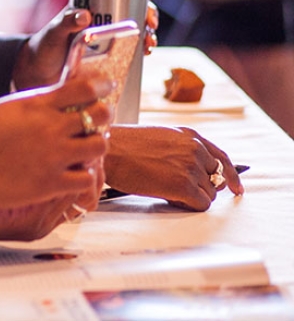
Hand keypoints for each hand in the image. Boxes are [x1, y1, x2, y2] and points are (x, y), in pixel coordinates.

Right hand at [0, 76, 111, 238]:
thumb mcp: (4, 109)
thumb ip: (35, 104)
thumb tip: (59, 101)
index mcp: (35, 104)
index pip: (85, 87)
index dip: (102, 86)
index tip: (105, 87)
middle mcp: (50, 127)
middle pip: (101, 114)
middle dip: (102, 115)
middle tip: (95, 120)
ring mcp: (54, 156)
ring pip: (100, 145)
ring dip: (96, 145)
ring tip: (84, 148)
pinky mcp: (53, 184)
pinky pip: (88, 179)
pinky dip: (85, 175)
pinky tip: (73, 172)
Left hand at [14, 0, 158, 89]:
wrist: (36, 74)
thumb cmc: (43, 47)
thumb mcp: (54, 32)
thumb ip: (66, 21)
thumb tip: (85, 14)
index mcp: (90, 11)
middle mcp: (101, 24)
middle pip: (132, 13)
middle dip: (148, 15)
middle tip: (150, 23)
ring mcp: (106, 42)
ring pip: (135, 33)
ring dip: (148, 34)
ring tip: (150, 42)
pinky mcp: (108, 61)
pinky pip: (130, 53)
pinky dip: (141, 52)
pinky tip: (146, 54)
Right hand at [105, 125, 244, 209]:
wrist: (107, 151)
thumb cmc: (123, 146)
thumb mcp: (159, 137)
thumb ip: (183, 150)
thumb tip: (200, 173)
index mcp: (190, 136)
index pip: (221, 158)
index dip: (231, 176)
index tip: (235, 188)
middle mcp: (195, 149)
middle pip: (215, 179)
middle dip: (200, 187)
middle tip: (178, 189)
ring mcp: (191, 167)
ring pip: (208, 194)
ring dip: (191, 197)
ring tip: (164, 188)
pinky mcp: (184, 186)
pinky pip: (201, 204)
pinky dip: (188, 205)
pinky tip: (167, 196)